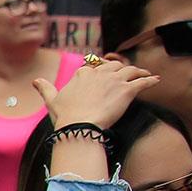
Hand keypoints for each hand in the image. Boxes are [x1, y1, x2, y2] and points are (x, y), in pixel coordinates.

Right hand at [34, 58, 159, 129]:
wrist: (79, 125)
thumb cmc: (65, 115)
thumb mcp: (52, 100)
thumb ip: (45, 88)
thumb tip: (35, 81)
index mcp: (82, 74)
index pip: (94, 68)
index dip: (100, 71)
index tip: (104, 74)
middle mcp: (99, 73)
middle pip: (114, 66)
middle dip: (121, 68)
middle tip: (127, 72)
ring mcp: (114, 81)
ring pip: (130, 70)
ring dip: (138, 71)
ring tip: (145, 73)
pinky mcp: (127, 90)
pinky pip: (142, 81)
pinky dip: (150, 80)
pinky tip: (156, 80)